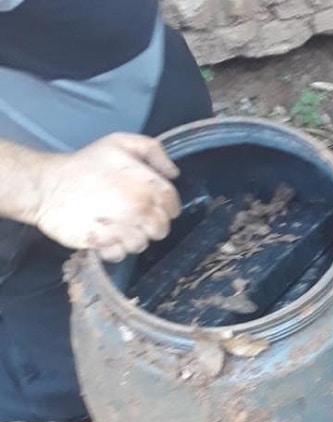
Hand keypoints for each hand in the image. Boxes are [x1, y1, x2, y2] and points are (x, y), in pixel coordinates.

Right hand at [33, 133, 180, 261]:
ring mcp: (121, 228)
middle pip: (161, 229)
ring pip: (141, 244)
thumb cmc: (86, 164)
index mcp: (146, 185)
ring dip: (131, 237)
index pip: (173, 206)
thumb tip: (173, 173)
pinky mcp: (103, 244)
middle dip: (150, 224)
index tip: (151, 204)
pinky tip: (103, 233)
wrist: (47, 185)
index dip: (166, 207)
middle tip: (131, 214)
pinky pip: (120, 255)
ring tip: (114, 222)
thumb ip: (152, 151)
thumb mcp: (120, 143)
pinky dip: (113, 248)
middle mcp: (138, 208)